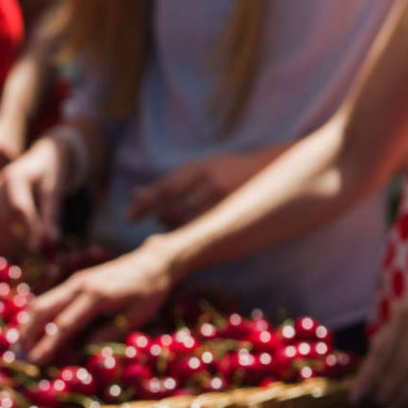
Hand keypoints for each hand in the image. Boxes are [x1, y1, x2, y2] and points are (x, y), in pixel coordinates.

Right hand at [0, 135, 67, 256]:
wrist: (40, 161)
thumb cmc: (50, 175)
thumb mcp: (54, 193)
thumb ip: (51, 217)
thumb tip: (51, 242)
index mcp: (15, 178)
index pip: (18, 209)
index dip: (27, 231)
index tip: (37, 249)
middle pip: (2, 222)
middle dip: (18, 242)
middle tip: (34, 254)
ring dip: (7, 247)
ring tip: (27, 253)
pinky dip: (1, 245)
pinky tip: (17, 249)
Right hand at [19, 237, 179, 364]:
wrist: (152, 262)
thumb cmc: (150, 291)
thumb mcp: (137, 316)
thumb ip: (110, 332)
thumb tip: (85, 349)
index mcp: (96, 295)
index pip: (64, 324)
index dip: (47, 345)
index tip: (34, 361)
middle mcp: (79, 285)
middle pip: (43, 309)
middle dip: (27, 334)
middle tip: (18, 356)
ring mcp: (75, 281)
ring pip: (42, 301)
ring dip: (28, 324)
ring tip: (19, 346)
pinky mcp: (75, 281)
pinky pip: (49, 298)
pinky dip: (37, 315)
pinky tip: (33, 329)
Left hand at [127, 146, 285, 227]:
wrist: (278, 170)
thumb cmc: (231, 171)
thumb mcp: (200, 169)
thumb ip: (170, 183)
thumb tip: (135, 194)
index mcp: (202, 169)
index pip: (164, 189)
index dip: (144, 205)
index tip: (129, 218)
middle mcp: (214, 185)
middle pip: (175, 211)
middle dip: (161, 219)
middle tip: (158, 222)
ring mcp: (228, 204)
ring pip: (190, 227)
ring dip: (176, 231)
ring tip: (175, 229)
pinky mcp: (239, 219)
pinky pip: (208, 235)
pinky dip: (193, 238)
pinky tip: (192, 238)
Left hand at [353, 230, 407, 406]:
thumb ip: (399, 330)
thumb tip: (377, 362)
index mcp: (406, 312)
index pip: (381, 351)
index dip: (368, 377)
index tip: (357, 396)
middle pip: (397, 367)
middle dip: (384, 389)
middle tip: (376, 405)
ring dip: (404, 393)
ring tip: (394, 405)